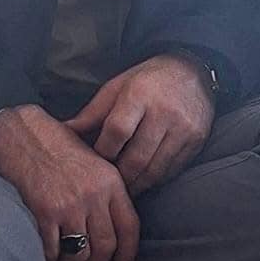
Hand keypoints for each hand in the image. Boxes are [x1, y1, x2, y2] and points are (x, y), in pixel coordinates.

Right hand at [0, 105, 139, 260]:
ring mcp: (69, 206)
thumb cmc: (57, 148)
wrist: (22, 135)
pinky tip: (48, 254)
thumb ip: (108, 192)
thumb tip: (115, 228)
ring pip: (80, 254)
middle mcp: (94, 196)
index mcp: (111, 182)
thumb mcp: (95, 163)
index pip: (130, 226)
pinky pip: (53, 252)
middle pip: (106, 246)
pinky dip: (51, 260)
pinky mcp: (44, 213)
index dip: (128, 252)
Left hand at [65, 54, 215, 196]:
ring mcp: (184, 128)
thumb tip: (63, 133)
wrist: (192, 73)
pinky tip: (145, 179)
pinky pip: (173, 169)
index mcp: (139, 94)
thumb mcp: (116, 88)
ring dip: (137, 184)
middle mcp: (164, 112)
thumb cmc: (146, 82)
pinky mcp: (197, 140)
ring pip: (156, 169)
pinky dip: (156, 179)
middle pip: (136, 157)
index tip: (97, 160)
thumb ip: (92, 114)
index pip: (117, 131)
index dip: (103, 151)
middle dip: (119, 176)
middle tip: (108, 184)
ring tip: (125, 188)